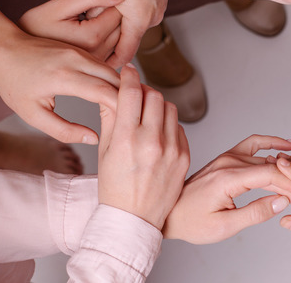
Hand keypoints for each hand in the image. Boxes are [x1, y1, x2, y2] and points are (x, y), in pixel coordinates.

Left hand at [0, 30, 119, 143]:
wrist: (2, 50)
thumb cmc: (14, 84)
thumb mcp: (33, 115)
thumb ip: (64, 130)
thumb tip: (94, 139)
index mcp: (63, 77)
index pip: (105, 92)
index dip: (121, 108)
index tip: (129, 123)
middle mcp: (75, 60)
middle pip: (116, 79)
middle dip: (129, 98)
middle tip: (137, 117)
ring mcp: (79, 52)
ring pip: (113, 70)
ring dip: (124, 88)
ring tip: (131, 108)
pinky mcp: (80, 49)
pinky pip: (104, 65)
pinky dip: (114, 80)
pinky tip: (116, 95)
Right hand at [18, 0, 124, 61]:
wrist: (16, 55)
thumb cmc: (34, 26)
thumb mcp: (59, 6)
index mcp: (92, 37)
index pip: (119, 13)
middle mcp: (100, 53)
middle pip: (123, 26)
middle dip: (113, 11)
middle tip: (92, 4)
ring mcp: (99, 63)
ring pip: (121, 37)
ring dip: (110, 23)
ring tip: (88, 16)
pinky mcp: (96, 66)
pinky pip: (114, 46)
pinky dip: (107, 34)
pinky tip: (88, 28)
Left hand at [90, 0, 174, 66]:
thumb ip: (93, 13)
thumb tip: (89, 28)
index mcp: (139, 21)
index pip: (124, 55)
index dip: (109, 62)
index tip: (96, 64)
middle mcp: (153, 17)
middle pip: (128, 36)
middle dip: (109, 33)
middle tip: (89, 27)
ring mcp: (158, 7)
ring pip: (133, 18)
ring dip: (116, 12)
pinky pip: (140, 7)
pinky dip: (126, 3)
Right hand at [98, 64, 189, 229]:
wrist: (134, 220)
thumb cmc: (115, 189)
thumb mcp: (105, 152)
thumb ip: (110, 118)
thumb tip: (111, 92)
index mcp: (127, 139)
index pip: (131, 92)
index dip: (128, 76)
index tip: (127, 70)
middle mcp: (152, 141)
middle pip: (154, 95)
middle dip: (143, 90)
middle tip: (135, 95)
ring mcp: (172, 149)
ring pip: (169, 107)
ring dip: (157, 105)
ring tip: (146, 116)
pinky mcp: (185, 156)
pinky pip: (179, 127)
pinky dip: (168, 124)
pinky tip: (157, 134)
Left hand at [164, 134, 290, 243]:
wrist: (168, 214)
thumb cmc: (190, 222)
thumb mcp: (224, 226)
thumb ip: (255, 212)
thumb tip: (282, 201)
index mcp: (228, 178)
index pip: (272, 176)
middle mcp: (229, 162)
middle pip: (273, 168)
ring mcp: (228, 157)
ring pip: (267, 159)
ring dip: (288, 170)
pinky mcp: (227, 158)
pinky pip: (253, 145)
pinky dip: (271, 144)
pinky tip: (286, 146)